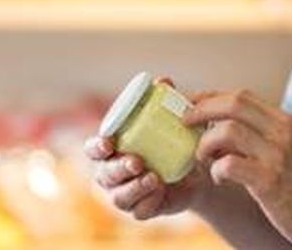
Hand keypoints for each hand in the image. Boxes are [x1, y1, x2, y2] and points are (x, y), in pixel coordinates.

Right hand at [84, 77, 212, 220]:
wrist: (198, 170)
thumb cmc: (174, 140)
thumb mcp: (173, 120)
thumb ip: (165, 100)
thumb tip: (163, 80)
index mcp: (113, 149)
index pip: (93, 148)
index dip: (96, 147)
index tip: (107, 142)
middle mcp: (113, 173)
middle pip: (105, 174)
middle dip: (119, 168)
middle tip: (137, 161)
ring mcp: (126, 193)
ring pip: (119, 196)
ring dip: (134, 187)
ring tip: (153, 178)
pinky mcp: (142, 209)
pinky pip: (139, 211)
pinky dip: (148, 202)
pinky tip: (159, 192)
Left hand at [185, 89, 291, 246]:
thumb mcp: (283, 147)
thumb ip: (255, 133)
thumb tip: (214, 124)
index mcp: (282, 120)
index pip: (240, 95)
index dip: (209, 97)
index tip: (190, 104)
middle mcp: (281, 132)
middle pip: (232, 104)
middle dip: (201, 110)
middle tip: (184, 122)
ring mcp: (276, 155)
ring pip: (227, 131)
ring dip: (206, 144)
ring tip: (204, 158)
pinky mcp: (269, 180)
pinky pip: (230, 164)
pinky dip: (217, 170)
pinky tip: (220, 178)